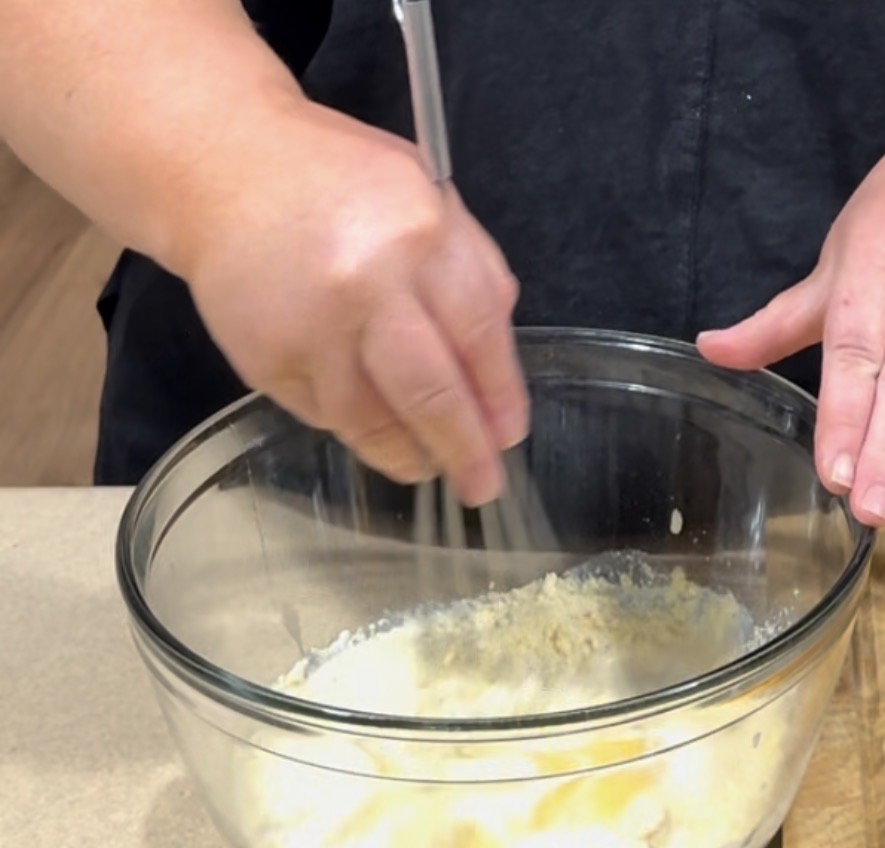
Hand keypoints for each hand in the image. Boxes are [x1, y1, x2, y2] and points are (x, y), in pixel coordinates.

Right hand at [177, 101, 525, 506]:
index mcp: (420, 237)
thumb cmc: (337, 180)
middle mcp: (366, 287)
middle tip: (481, 486)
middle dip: (463, 450)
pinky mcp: (266, 360)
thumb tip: (496, 366)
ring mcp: (310, 330)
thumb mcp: (425, 196)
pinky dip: (352, 427)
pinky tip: (368, 423)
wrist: (219, 166)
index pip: (478, 336)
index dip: (499, 396)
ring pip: (372, 421)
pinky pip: (324, 415)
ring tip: (425, 465)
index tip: (508, 436)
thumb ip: (471, 271)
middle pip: (430, 394)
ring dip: (406, 453)